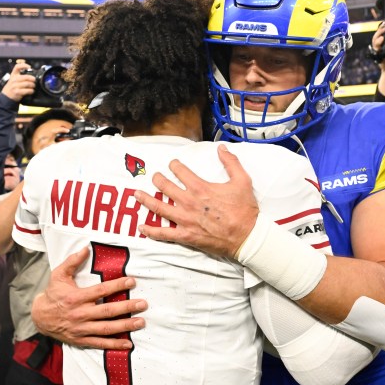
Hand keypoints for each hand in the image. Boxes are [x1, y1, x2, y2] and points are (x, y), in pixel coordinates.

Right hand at [1, 60, 35, 102]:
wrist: (6, 96)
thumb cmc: (13, 87)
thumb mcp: (14, 79)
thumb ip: (21, 76)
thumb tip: (32, 75)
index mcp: (13, 75)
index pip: (17, 67)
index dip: (24, 65)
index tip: (29, 67)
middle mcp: (13, 79)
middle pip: (26, 77)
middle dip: (32, 79)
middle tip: (34, 80)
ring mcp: (15, 86)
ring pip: (28, 84)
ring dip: (33, 85)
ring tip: (33, 86)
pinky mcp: (17, 92)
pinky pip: (27, 90)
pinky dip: (31, 91)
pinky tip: (31, 91)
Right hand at [31, 246, 147, 348]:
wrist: (39, 317)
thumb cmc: (53, 294)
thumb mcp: (58, 275)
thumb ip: (72, 261)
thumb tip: (86, 248)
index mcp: (76, 297)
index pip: (101, 290)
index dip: (117, 285)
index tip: (132, 281)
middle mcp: (80, 314)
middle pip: (107, 311)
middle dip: (127, 307)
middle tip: (143, 304)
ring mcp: (81, 329)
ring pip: (107, 328)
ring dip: (125, 326)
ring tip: (141, 322)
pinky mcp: (81, 340)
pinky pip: (100, 343)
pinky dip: (114, 345)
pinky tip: (128, 344)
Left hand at [136, 144, 258, 258]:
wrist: (246, 236)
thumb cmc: (245, 210)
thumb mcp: (242, 181)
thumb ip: (231, 162)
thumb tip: (222, 148)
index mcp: (201, 188)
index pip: (181, 172)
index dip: (175, 165)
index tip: (172, 164)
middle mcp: (189, 202)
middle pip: (166, 187)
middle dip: (158, 179)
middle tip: (155, 176)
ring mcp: (185, 220)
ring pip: (159, 208)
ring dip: (146, 200)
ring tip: (137, 194)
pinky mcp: (186, 235)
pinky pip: (164, 233)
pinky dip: (151, 231)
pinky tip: (142, 227)